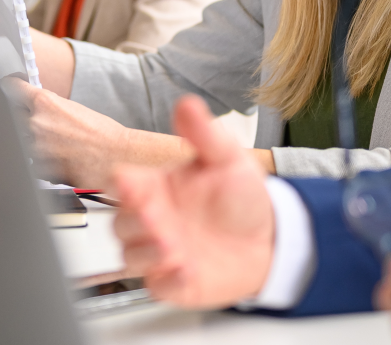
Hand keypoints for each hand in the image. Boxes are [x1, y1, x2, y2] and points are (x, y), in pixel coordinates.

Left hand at [9, 79, 134, 186]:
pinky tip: (59, 160)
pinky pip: (30, 164)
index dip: (6, 88)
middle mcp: (36, 122)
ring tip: (56, 146)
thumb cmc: (102, 133)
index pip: (11, 89)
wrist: (117, 156)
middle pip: (10, 117)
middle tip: (36, 124)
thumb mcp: (72, 109)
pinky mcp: (40, 169)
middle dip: (19, 119)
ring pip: (20, 143)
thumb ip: (47, 108)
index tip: (5, 89)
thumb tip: (31, 110)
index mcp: (45, 102)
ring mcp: (35, 148)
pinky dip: (40, 163)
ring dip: (31, 144)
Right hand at [112, 95, 273, 308]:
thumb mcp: (227, 159)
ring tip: (170, 246)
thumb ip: (204, 135)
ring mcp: (160, 253)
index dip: (122, 184)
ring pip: (132, 257)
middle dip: (132, 221)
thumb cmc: (240, 196)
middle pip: (121, 223)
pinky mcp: (174, 282)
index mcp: (156, 187)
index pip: (123, 183)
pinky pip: (159, 286)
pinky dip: (167, 281)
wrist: (270, 237)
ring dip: (146, 253)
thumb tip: (187, 104)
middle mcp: (152, 220)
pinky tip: (184, 271)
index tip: (128, 181)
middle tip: (153, 217)